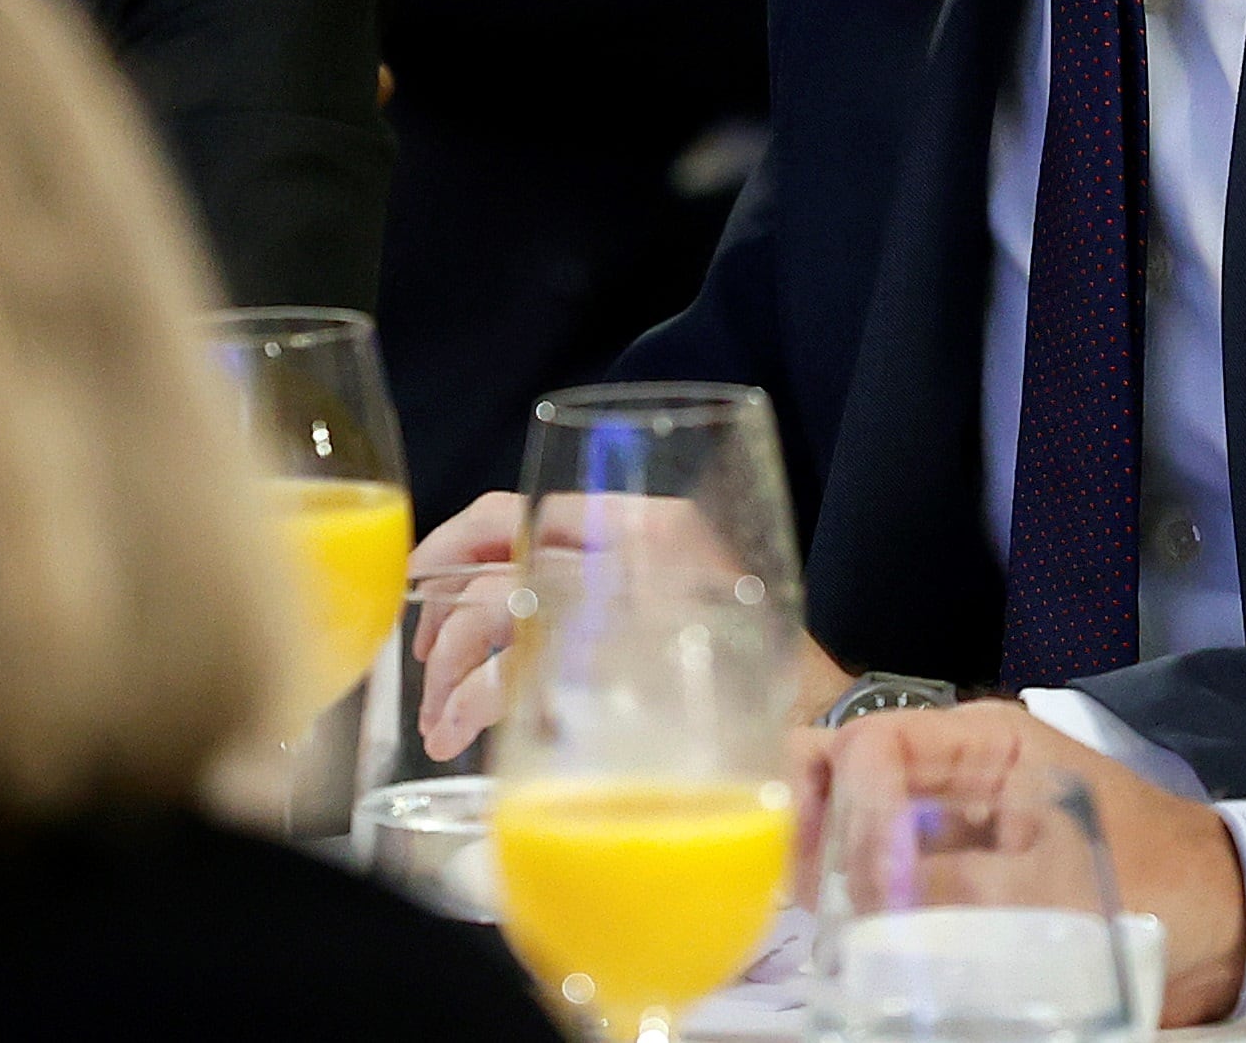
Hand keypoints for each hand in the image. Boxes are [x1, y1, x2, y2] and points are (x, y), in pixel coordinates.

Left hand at [407, 490, 851, 759]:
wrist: (823, 733)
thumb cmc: (756, 678)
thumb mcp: (690, 603)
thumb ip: (616, 585)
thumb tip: (505, 610)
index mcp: (647, 522)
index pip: (520, 510)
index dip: (453, 542)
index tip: (422, 582)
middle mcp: (633, 546)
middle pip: (496, 559)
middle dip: (441, 620)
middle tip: (424, 671)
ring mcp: (624, 601)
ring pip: (494, 613)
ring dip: (449, 674)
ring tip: (440, 727)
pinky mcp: (616, 664)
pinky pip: (515, 674)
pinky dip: (477, 703)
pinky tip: (470, 736)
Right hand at [794, 701, 1245, 1025]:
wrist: (1225, 927)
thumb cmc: (1160, 881)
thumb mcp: (1062, 883)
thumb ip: (962, 887)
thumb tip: (870, 904)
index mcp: (984, 742)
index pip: (874, 746)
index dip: (853, 811)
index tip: (865, 886)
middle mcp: (955, 771)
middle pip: (845, 769)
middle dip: (811, 821)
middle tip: (802, 892)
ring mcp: (953, 822)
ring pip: (855, 818)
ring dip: (826, 861)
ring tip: (819, 918)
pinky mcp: (957, 875)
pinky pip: (886, 874)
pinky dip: (856, 900)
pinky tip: (850, 938)